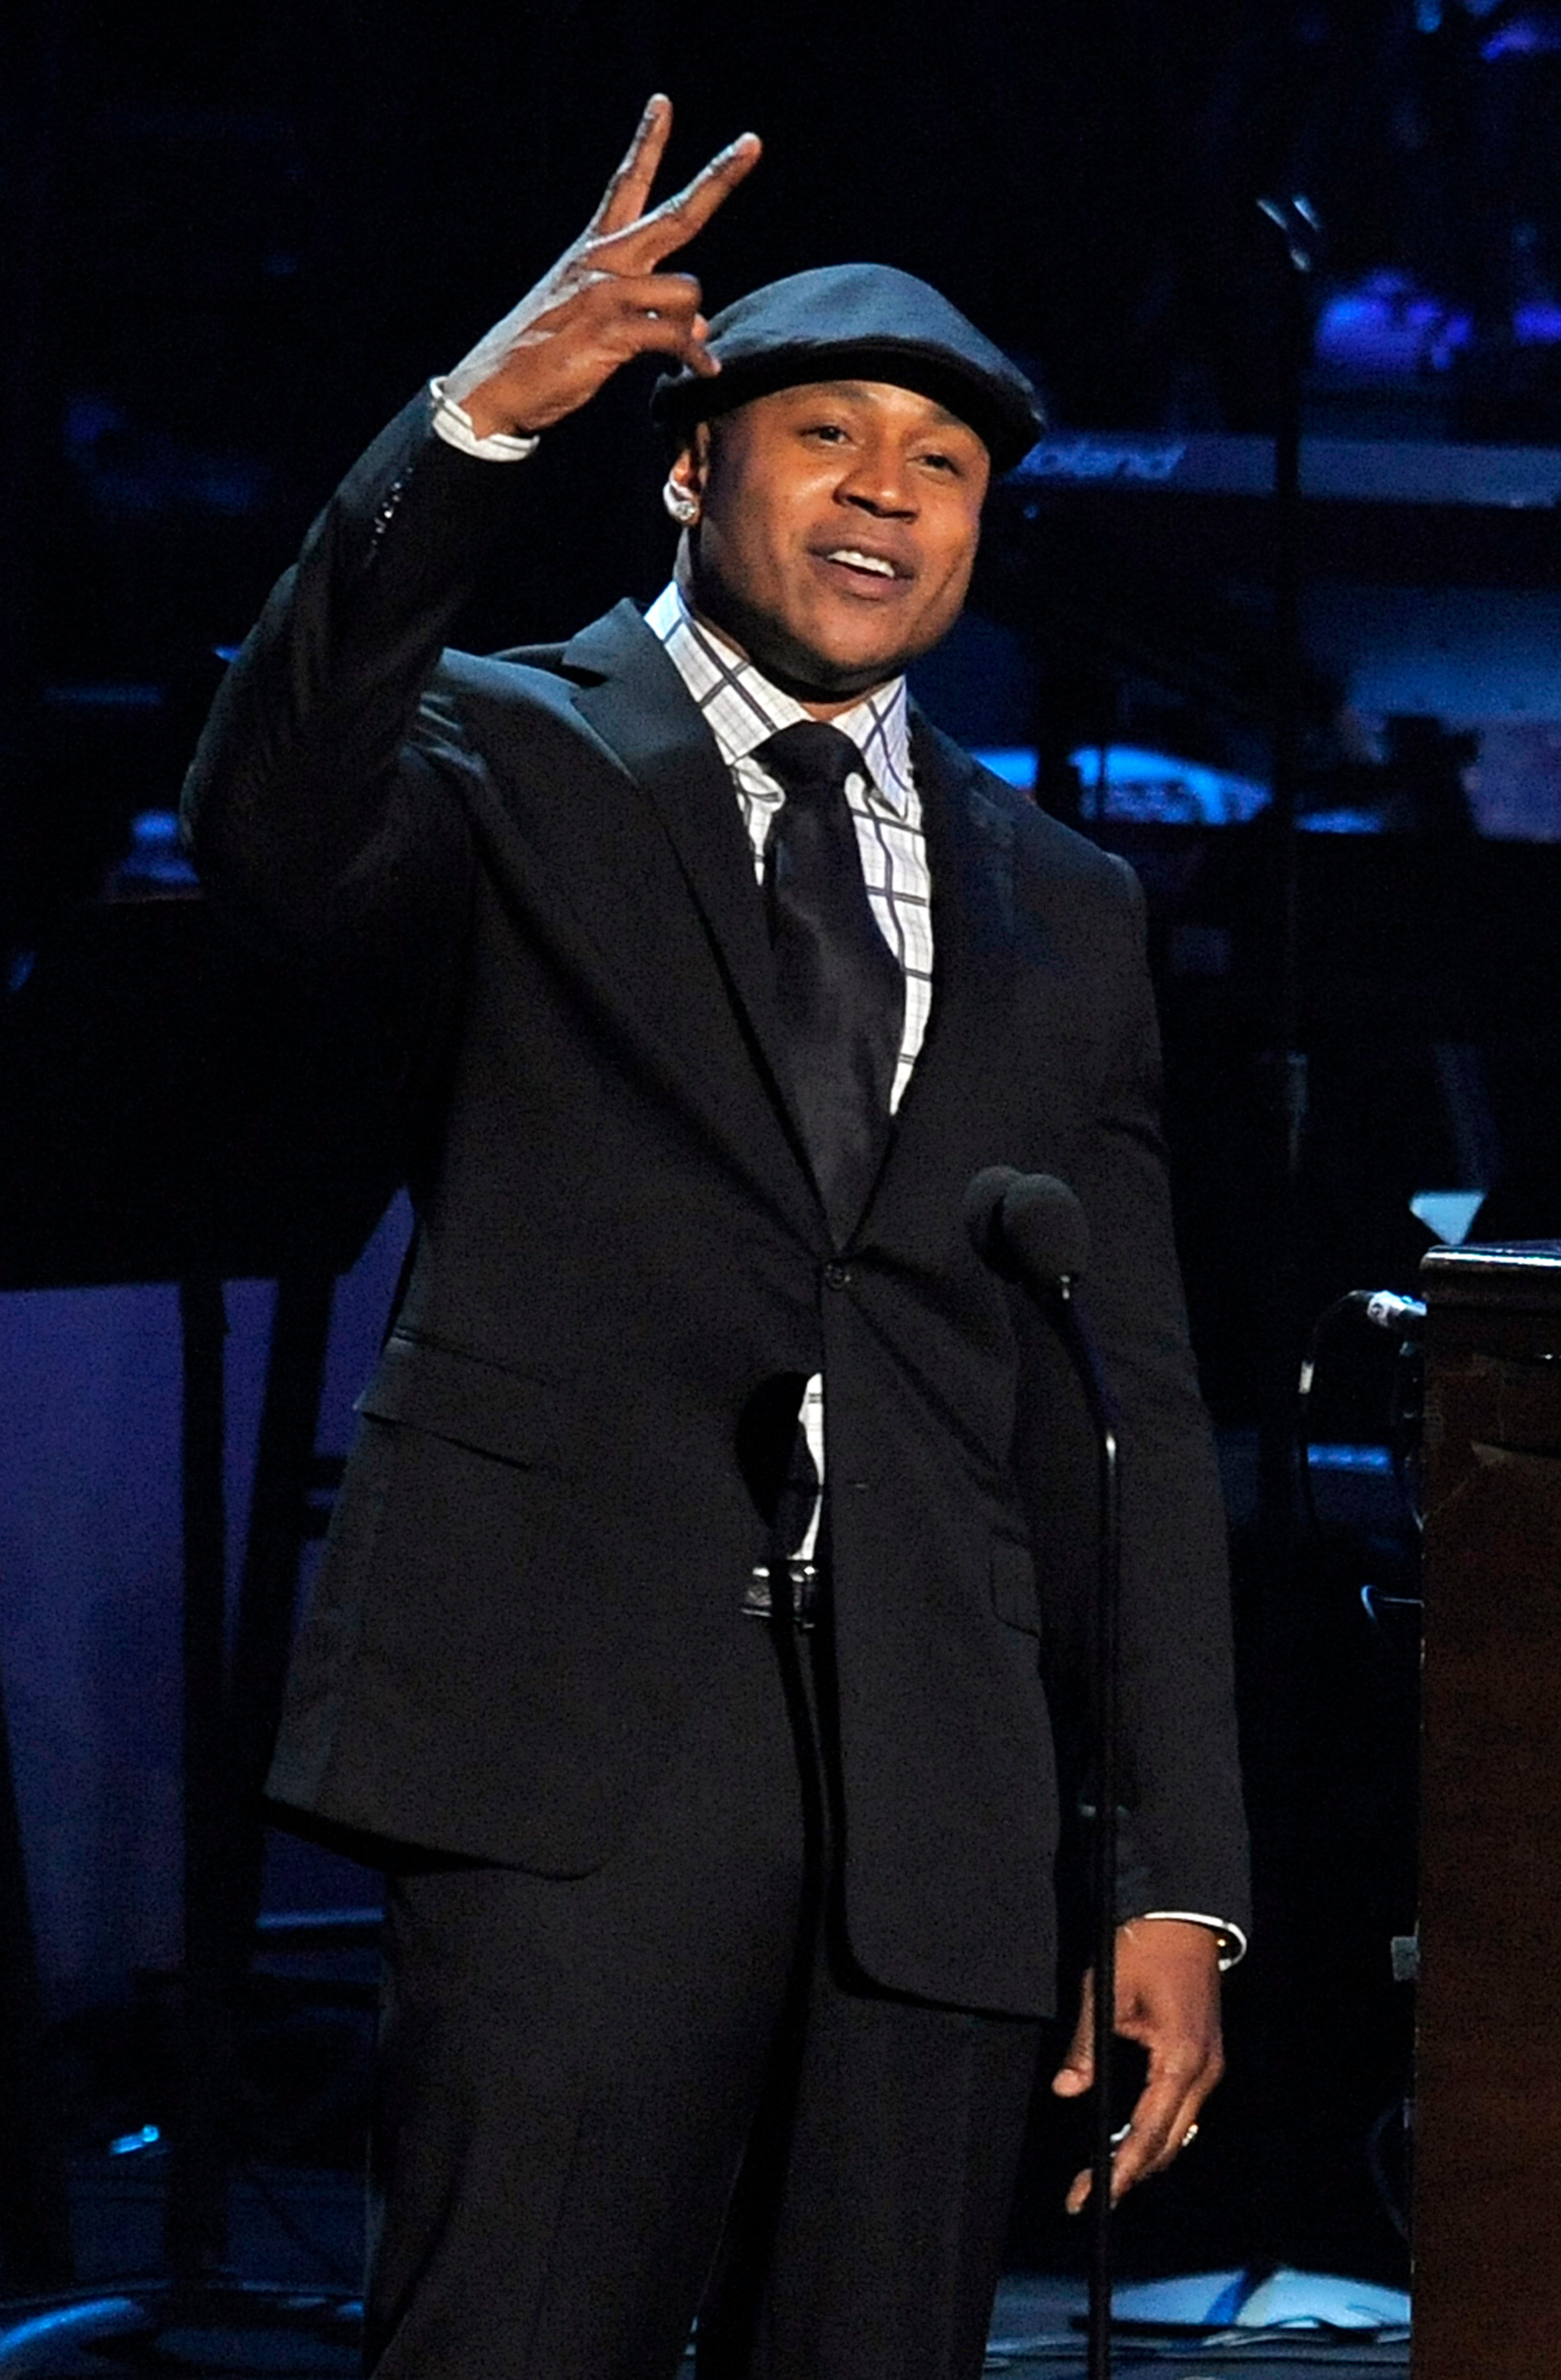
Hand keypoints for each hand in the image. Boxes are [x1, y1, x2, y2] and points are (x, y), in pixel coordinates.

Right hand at [442, 95, 760, 438]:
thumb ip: (651, 317)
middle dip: (718, 178)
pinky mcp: (609, 330)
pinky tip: (703, 371)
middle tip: (752, 143)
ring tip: (681, 352)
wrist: (494, 387)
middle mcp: (604, 261)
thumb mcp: (599, 326)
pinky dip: (693, 357)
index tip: (663, 103)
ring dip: (691, 323)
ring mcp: (606, 293)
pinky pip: (674, 337)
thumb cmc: (543, 357)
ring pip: (686, 290)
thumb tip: (700, 332)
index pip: (625, 184)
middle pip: (675, 213)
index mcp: (594, 250)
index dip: (646, 142)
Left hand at [1051, 1918, 1223, 2212]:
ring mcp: (1210, 2066)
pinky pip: (1182, 2110)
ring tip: (1103, 2174)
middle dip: (1128, 2173)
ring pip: (1178, 2131)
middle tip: (1086, 2194)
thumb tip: (1066, 2089)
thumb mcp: (1105, 1991)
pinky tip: (1132, 2140)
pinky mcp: (1205, 2058)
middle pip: (1167, 2143)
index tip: (1089, 2197)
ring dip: (1144, 2155)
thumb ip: (1086, 2045)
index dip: (1118, 2170)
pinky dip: (1157, 2131)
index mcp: (1180, 2059)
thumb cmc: (1143, 1949)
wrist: (1183, 1918)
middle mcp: (1203, 2071)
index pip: (1147, 2133)